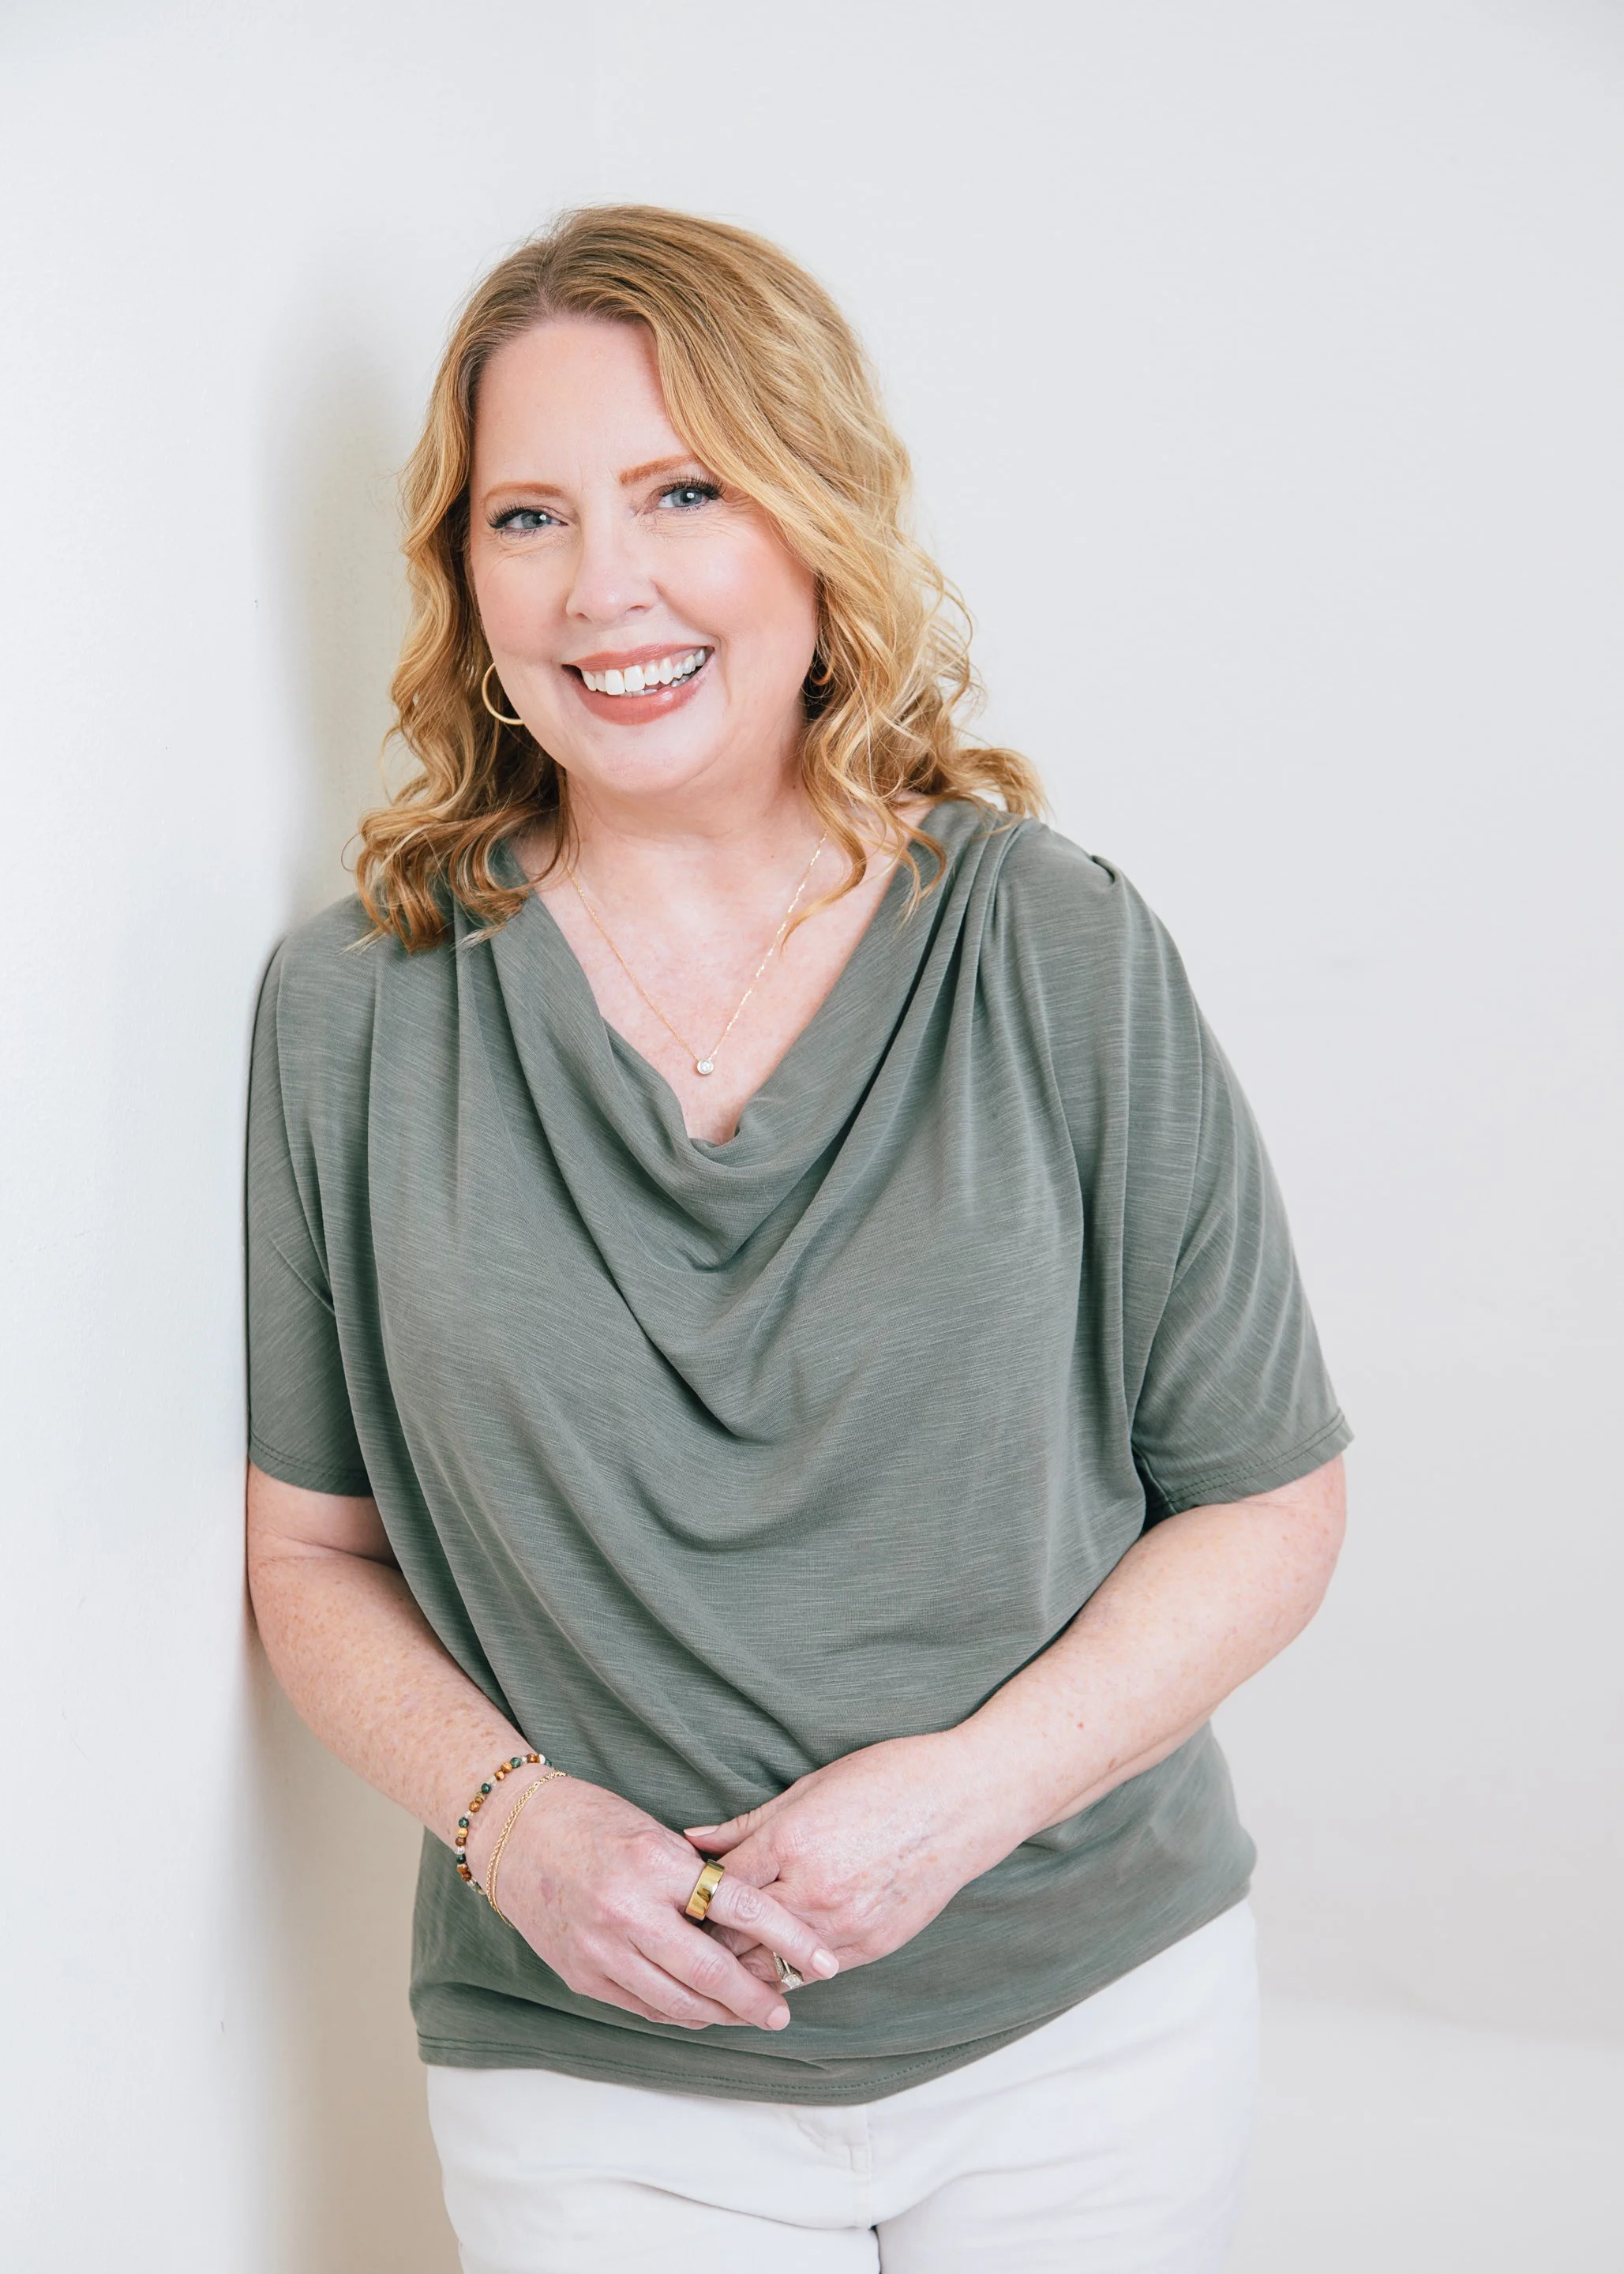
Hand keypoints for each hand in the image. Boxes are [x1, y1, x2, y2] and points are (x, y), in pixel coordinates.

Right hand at [465, 1773, 839, 2029]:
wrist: (512, 1835)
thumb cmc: (589, 1819)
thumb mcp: (651, 1832)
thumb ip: (693, 1874)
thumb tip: (748, 1914)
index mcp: (654, 1865)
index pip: (740, 1906)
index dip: (789, 1937)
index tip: (823, 1960)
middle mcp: (628, 1912)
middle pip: (711, 1970)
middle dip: (756, 1996)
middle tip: (786, 2009)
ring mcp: (601, 1950)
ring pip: (678, 2001)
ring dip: (721, 2013)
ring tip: (751, 2013)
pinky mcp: (583, 1975)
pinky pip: (642, 2006)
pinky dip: (678, 2012)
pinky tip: (701, 2010)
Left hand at [685, 1730, 1020, 1975]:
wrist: (966, 1802)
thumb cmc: (890, 1778)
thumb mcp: (812, 1786)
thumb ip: (749, 1822)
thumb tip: (693, 1839)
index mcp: (792, 1841)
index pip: (718, 1885)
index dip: (692, 1893)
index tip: (676, 1898)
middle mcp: (813, 1889)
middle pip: (735, 1933)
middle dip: (708, 1936)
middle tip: (684, 1938)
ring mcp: (844, 1924)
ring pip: (769, 1965)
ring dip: (742, 1963)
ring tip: (718, 1960)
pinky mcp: (871, 1947)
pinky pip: (811, 1975)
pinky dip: (786, 1970)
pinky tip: (770, 1964)